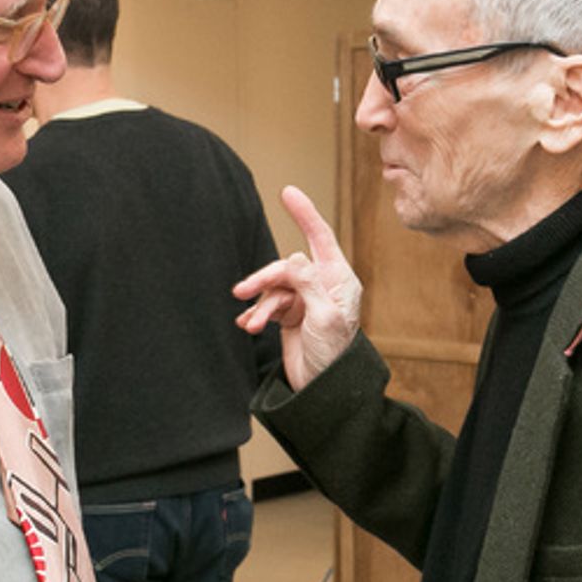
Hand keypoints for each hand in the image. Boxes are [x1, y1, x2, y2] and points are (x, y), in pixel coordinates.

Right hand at [233, 185, 361, 389]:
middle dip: (264, 278)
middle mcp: (322, 285)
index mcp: (338, 280)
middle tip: (242, 291)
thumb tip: (295, 256)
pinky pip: (268, 304)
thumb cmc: (333, 355)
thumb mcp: (324, 318)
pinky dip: (257, 313)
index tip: (287, 192)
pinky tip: (249, 326)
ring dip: (259, 303)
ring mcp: (304, 299)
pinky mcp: (289, 314)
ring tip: (249, 322)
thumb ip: (309, 285)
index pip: (320, 237)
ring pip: (274, 286)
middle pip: (287, 266)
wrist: (323, 389)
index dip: (304, 213)